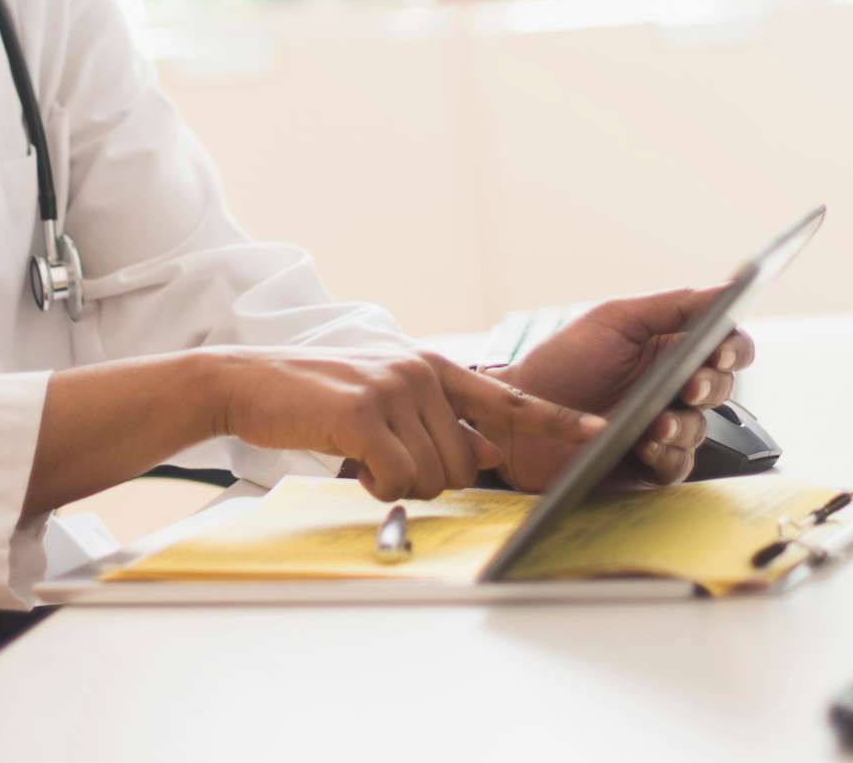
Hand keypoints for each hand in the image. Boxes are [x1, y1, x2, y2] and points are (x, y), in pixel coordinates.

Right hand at [204, 346, 603, 501]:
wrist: (251, 381)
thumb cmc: (318, 396)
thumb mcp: (387, 396)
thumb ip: (440, 420)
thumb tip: (489, 451)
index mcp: (435, 367)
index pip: (510, 401)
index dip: (557, 421)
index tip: (601, 433)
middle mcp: (423, 372)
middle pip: (466, 464)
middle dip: (430, 480)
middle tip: (386, 462)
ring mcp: (396, 387)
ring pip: (435, 476)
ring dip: (400, 484)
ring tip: (364, 455)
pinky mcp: (365, 411)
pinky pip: (399, 477)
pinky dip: (378, 485)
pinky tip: (353, 463)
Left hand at [494, 288, 755, 491]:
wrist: (518, 415)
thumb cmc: (562, 362)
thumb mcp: (615, 320)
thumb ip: (673, 306)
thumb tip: (726, 290)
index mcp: (670, 348)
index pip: (725, 347)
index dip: (734, 349)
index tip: (721, 351)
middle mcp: (672, 388)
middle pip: (721, 388)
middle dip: (711, 387)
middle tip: (688, 386)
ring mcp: (663, 427)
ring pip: (702, 430)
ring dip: (685, 425)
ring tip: (657, 422)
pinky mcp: (649, 465)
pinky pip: (677, 465)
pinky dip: (668, 455)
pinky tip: (646, 445)